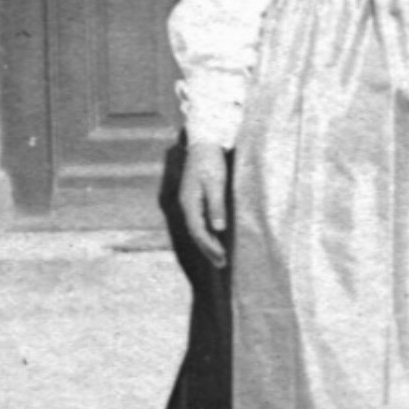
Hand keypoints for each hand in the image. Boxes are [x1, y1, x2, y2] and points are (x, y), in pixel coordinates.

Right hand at [181, 141, 232, 268]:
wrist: (204, 142)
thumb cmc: (211, 161)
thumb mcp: (216, 182)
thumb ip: (216, 205)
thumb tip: (218, 228)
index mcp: (189, 203)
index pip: (198, 231)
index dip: (210, 246)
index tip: (222, 258)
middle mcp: (186, 206)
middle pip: (196, 233)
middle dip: (208, 250)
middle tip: (222, 265)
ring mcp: (189, 202)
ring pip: (197, 229)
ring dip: (208, 244)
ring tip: (220, 258)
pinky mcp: (195, 199)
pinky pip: (200, 221)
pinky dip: (208, 233)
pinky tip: (216, 239)